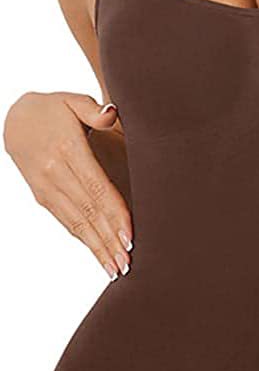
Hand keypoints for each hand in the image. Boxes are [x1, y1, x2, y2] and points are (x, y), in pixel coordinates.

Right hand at [4, 91, 132, 279]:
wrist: (15, 120)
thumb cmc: (53, 109)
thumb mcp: (72, 101)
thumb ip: (94, 110)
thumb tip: (111, 114)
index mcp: (67, 150)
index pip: (95, 187)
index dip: (114, 213)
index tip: (130, 235)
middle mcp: (54, 173)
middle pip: (88, 212)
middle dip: (109, 240)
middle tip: (129, 263)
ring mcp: (46, 188)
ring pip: (77, 223)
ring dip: (98, 248)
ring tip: (117, 269)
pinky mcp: (43, 197)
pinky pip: (67, 223)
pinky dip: (85, 242)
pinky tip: (100, 256)